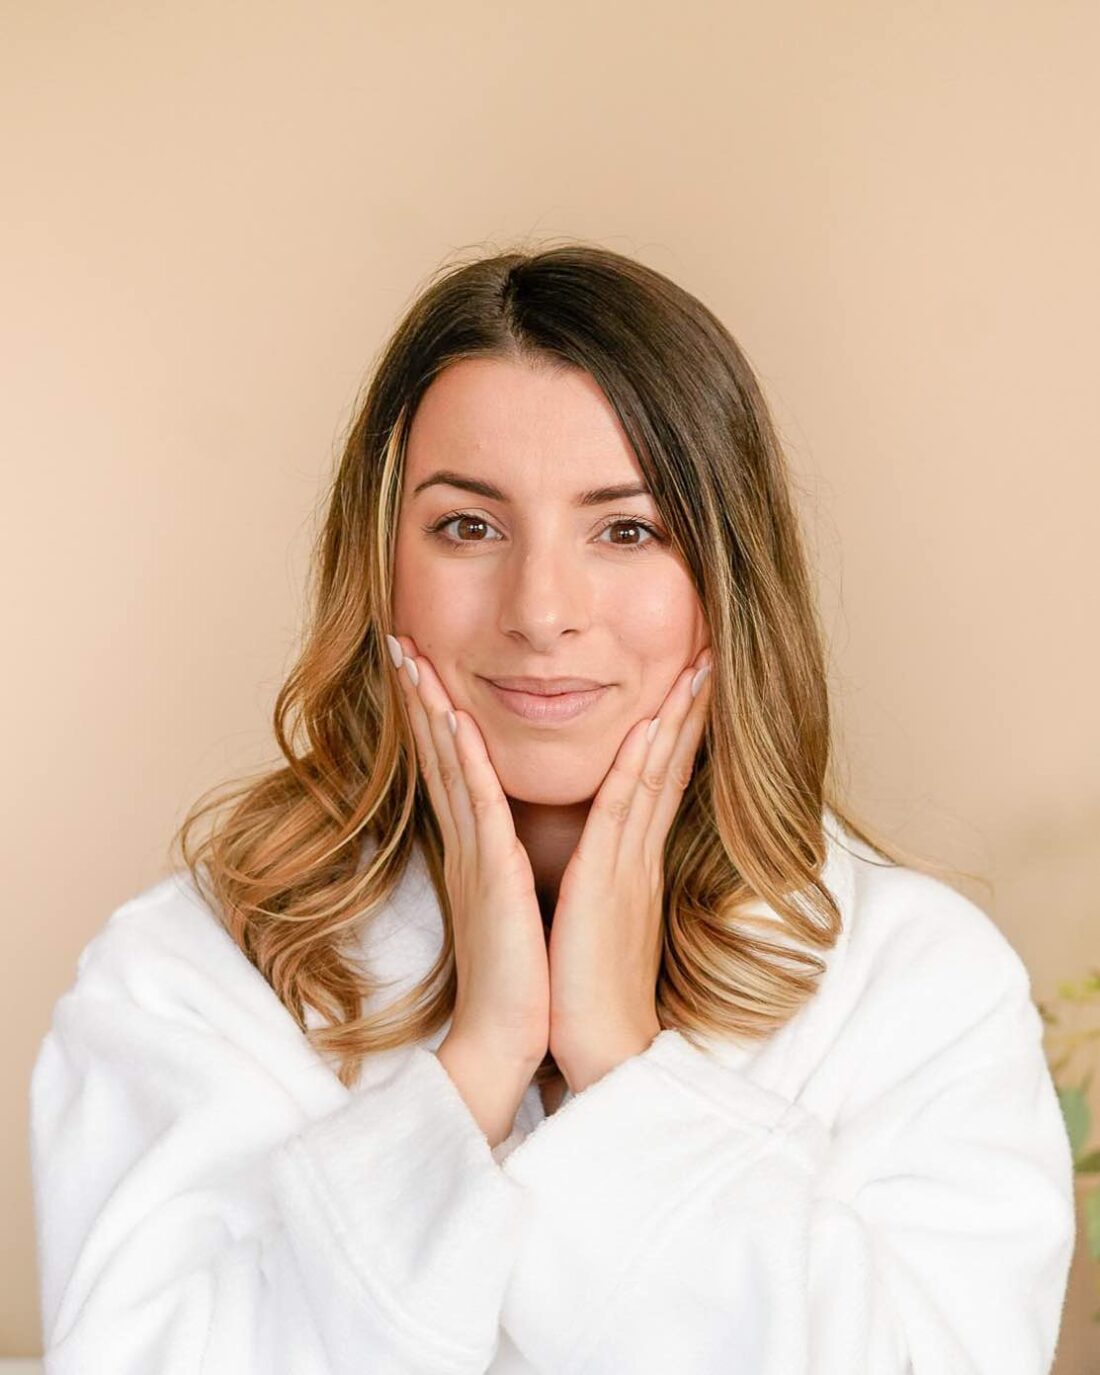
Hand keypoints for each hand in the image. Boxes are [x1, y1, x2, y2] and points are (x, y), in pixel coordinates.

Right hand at [387, 634, 549, 1070]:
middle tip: (401, 641)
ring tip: (413, 657)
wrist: (507, 1039)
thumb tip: (507, 839)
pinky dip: (464, 759)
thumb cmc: (518, 977)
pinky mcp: (492, 876)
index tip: (422, 667)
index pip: (452, 768)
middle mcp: (468, 845)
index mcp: (477, 850)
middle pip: (439, 754)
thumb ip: (502, 865)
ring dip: (432, 708)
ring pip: (451, 766)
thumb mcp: (510, 905)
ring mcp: (475, 857)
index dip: (433, 714)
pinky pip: (477, 804)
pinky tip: (451, 720)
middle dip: (419, 695)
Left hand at [547, 648, 713, 1093]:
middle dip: (689, 708)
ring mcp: (628, 867)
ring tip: (695, 666)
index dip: (676, 731)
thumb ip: (602, 885)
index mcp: (631, 865)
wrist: (600, 1055)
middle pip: (668, 766)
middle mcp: (638, 857)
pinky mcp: (607, 885)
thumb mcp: (596, 924)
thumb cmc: (588, 995)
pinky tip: (648, 724)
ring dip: (673, 717)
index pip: (658, 782)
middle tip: (709, 655)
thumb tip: (598, 863)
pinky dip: (635, 764)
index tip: (687, 685)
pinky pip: (622, 811)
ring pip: (653, 775)